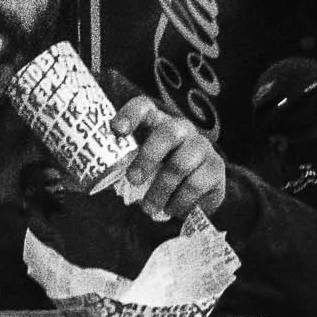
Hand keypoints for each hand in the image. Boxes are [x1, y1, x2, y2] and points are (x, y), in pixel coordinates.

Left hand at [112, 95, 226, 222]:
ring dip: (160, 190)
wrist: (195, 196)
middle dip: (147, 157)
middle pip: (167, 133)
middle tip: (133, 180)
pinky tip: (171, 209)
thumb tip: (100, 177)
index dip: (130, 115)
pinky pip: (196, 184)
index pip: (144, 107)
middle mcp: (182, 128)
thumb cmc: (157, 176)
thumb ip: (124, 166)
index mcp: (156, 123)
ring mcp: (202, 146)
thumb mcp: (139, 167)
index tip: (116, 131)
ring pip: (180, 164)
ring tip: (148, 208)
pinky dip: (179, 201)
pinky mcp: (216, 168)